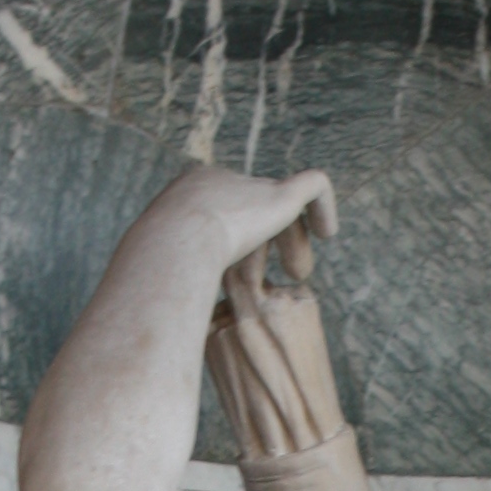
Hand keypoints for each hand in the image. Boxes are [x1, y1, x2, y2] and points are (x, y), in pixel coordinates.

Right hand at [160, 158, 338, 289]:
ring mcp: (250, 185)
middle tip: (283, 276)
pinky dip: (324, 206)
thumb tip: (173, 309)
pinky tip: (327, 234)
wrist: (175, 243)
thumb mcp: (165, 273)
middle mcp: (219, 181)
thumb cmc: (163, 269)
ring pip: (281, 203)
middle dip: (271, 239)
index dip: (242, 244)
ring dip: (293, 238)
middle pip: (254, 206)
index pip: (225, 211)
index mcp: (190, 193)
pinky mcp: (280, 194)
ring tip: (299, 274)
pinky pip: (313, 185)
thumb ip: (179, 278)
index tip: (248, 280)